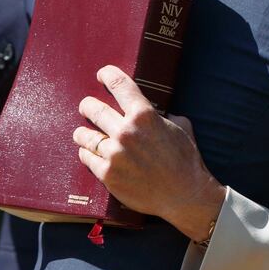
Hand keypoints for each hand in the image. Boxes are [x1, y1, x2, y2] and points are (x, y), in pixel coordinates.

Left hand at [74, 65, 224, 240]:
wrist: (185, 194)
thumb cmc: (186, 159)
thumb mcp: (181, 127)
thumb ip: (162, 116)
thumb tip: (153, 111)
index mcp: (145, 115)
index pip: (119, 84)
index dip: (107, 75)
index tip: (102, 75)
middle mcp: (126, 131)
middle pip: (93, 108)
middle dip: (88, 105)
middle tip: (87, 107)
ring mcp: (114, 154)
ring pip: (84, 135)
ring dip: (83, 132)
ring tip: (83, 133)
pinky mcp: (107, 174)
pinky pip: (86, 157)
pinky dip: (86, 152)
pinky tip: (90, 152)